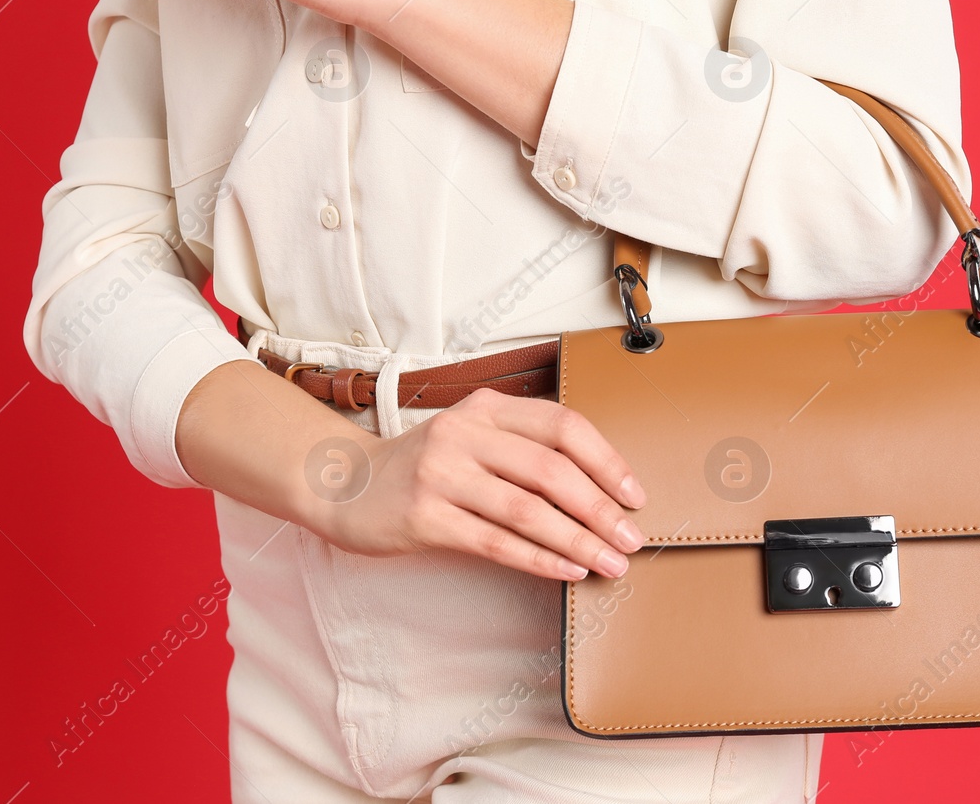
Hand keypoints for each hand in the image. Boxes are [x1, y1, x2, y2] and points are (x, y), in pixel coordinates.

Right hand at [316, 388, 647, 580]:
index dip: (607, 462)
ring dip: (578, 541)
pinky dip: (538, 559)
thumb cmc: (423, 466)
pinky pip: (494, 542)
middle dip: (600, 510)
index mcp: (486, 408)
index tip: (635, 495)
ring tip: (610, 563)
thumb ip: (523, 448)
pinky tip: (567, 572)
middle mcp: (464, 433)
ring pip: (527, 510)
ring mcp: (441, 474)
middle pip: (551, 470)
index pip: (563, 426)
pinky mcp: (423, 516)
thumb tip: (599, 489)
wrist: (344, 485)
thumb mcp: (471, 437)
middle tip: (631, 539)